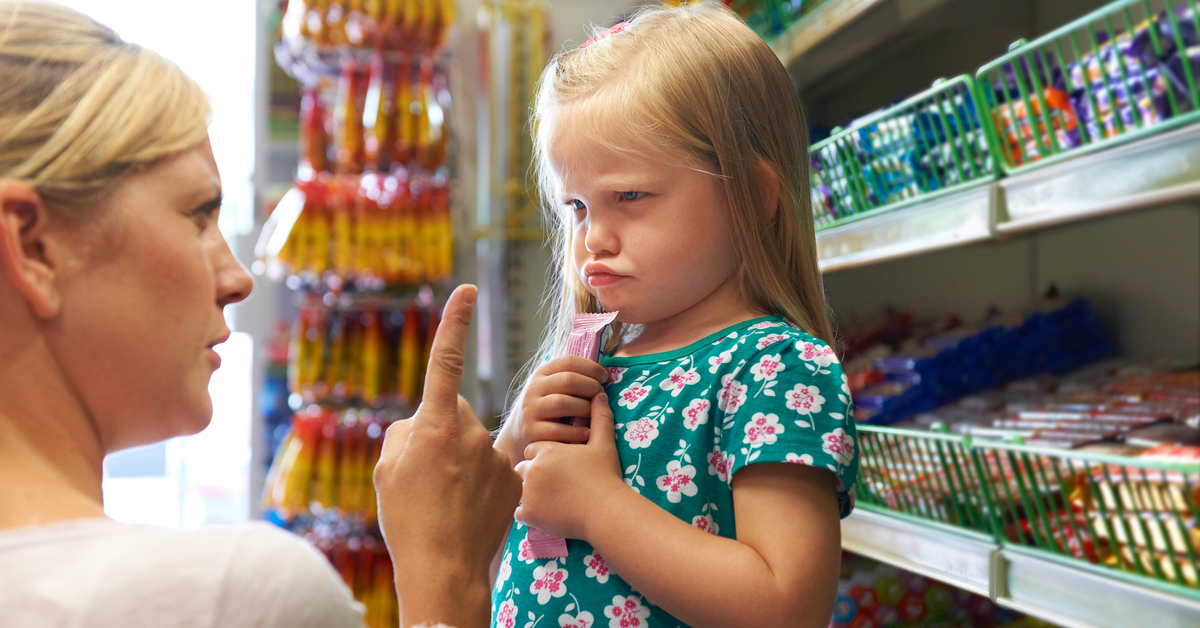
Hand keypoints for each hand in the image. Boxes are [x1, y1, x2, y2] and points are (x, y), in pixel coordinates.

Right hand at [373, 285, 521, 627]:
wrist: (444, 568)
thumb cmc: (408, 519)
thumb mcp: (388, 470)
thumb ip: (404, 433)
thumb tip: (422, 423)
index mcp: (434, 425)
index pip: (446, 361)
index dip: (455, 322)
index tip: (467, 290)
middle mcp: (470, 432)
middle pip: (453, 414)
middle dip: (441, 432)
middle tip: (426, 474)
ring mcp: (496, 455)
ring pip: (472, 444)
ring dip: (460, 461)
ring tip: (447, 499)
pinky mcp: (514, 476)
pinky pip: (493, 467)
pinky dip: (481, 482)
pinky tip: (469, 508)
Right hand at [500, 355, 608, 465]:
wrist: (519, 434)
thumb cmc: (548, 408)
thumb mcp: (553, 388)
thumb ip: (573, 378)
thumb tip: (605, 374)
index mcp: (542, 373)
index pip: (568, 361)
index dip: (591, 367)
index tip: (605, 377)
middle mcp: (534, 389)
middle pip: (568, 380)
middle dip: (591, 387)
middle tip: (602, 396)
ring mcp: (531, 410)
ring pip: (563, 403)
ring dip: (585, 408)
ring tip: (595, 414)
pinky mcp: (531, 431)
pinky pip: (558, 430)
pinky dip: (576, 432)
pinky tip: (587, 433)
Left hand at [514, 393, 625, 540]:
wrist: (606, 510)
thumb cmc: (605, 477)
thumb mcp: (604, 444)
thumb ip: (599, 417)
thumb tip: (600, 394)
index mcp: (546, 450)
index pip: (533, 449)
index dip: (544, 458)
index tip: (558, 467)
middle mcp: (532, 468)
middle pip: (523, 468)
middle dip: (534, 475)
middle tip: (553, 485)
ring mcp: (528, 492)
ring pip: (518, 490)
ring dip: (529, 494)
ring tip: (549, 500)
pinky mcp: (529, 513)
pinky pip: (518, 512)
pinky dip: (529, 513)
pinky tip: (545, 513)